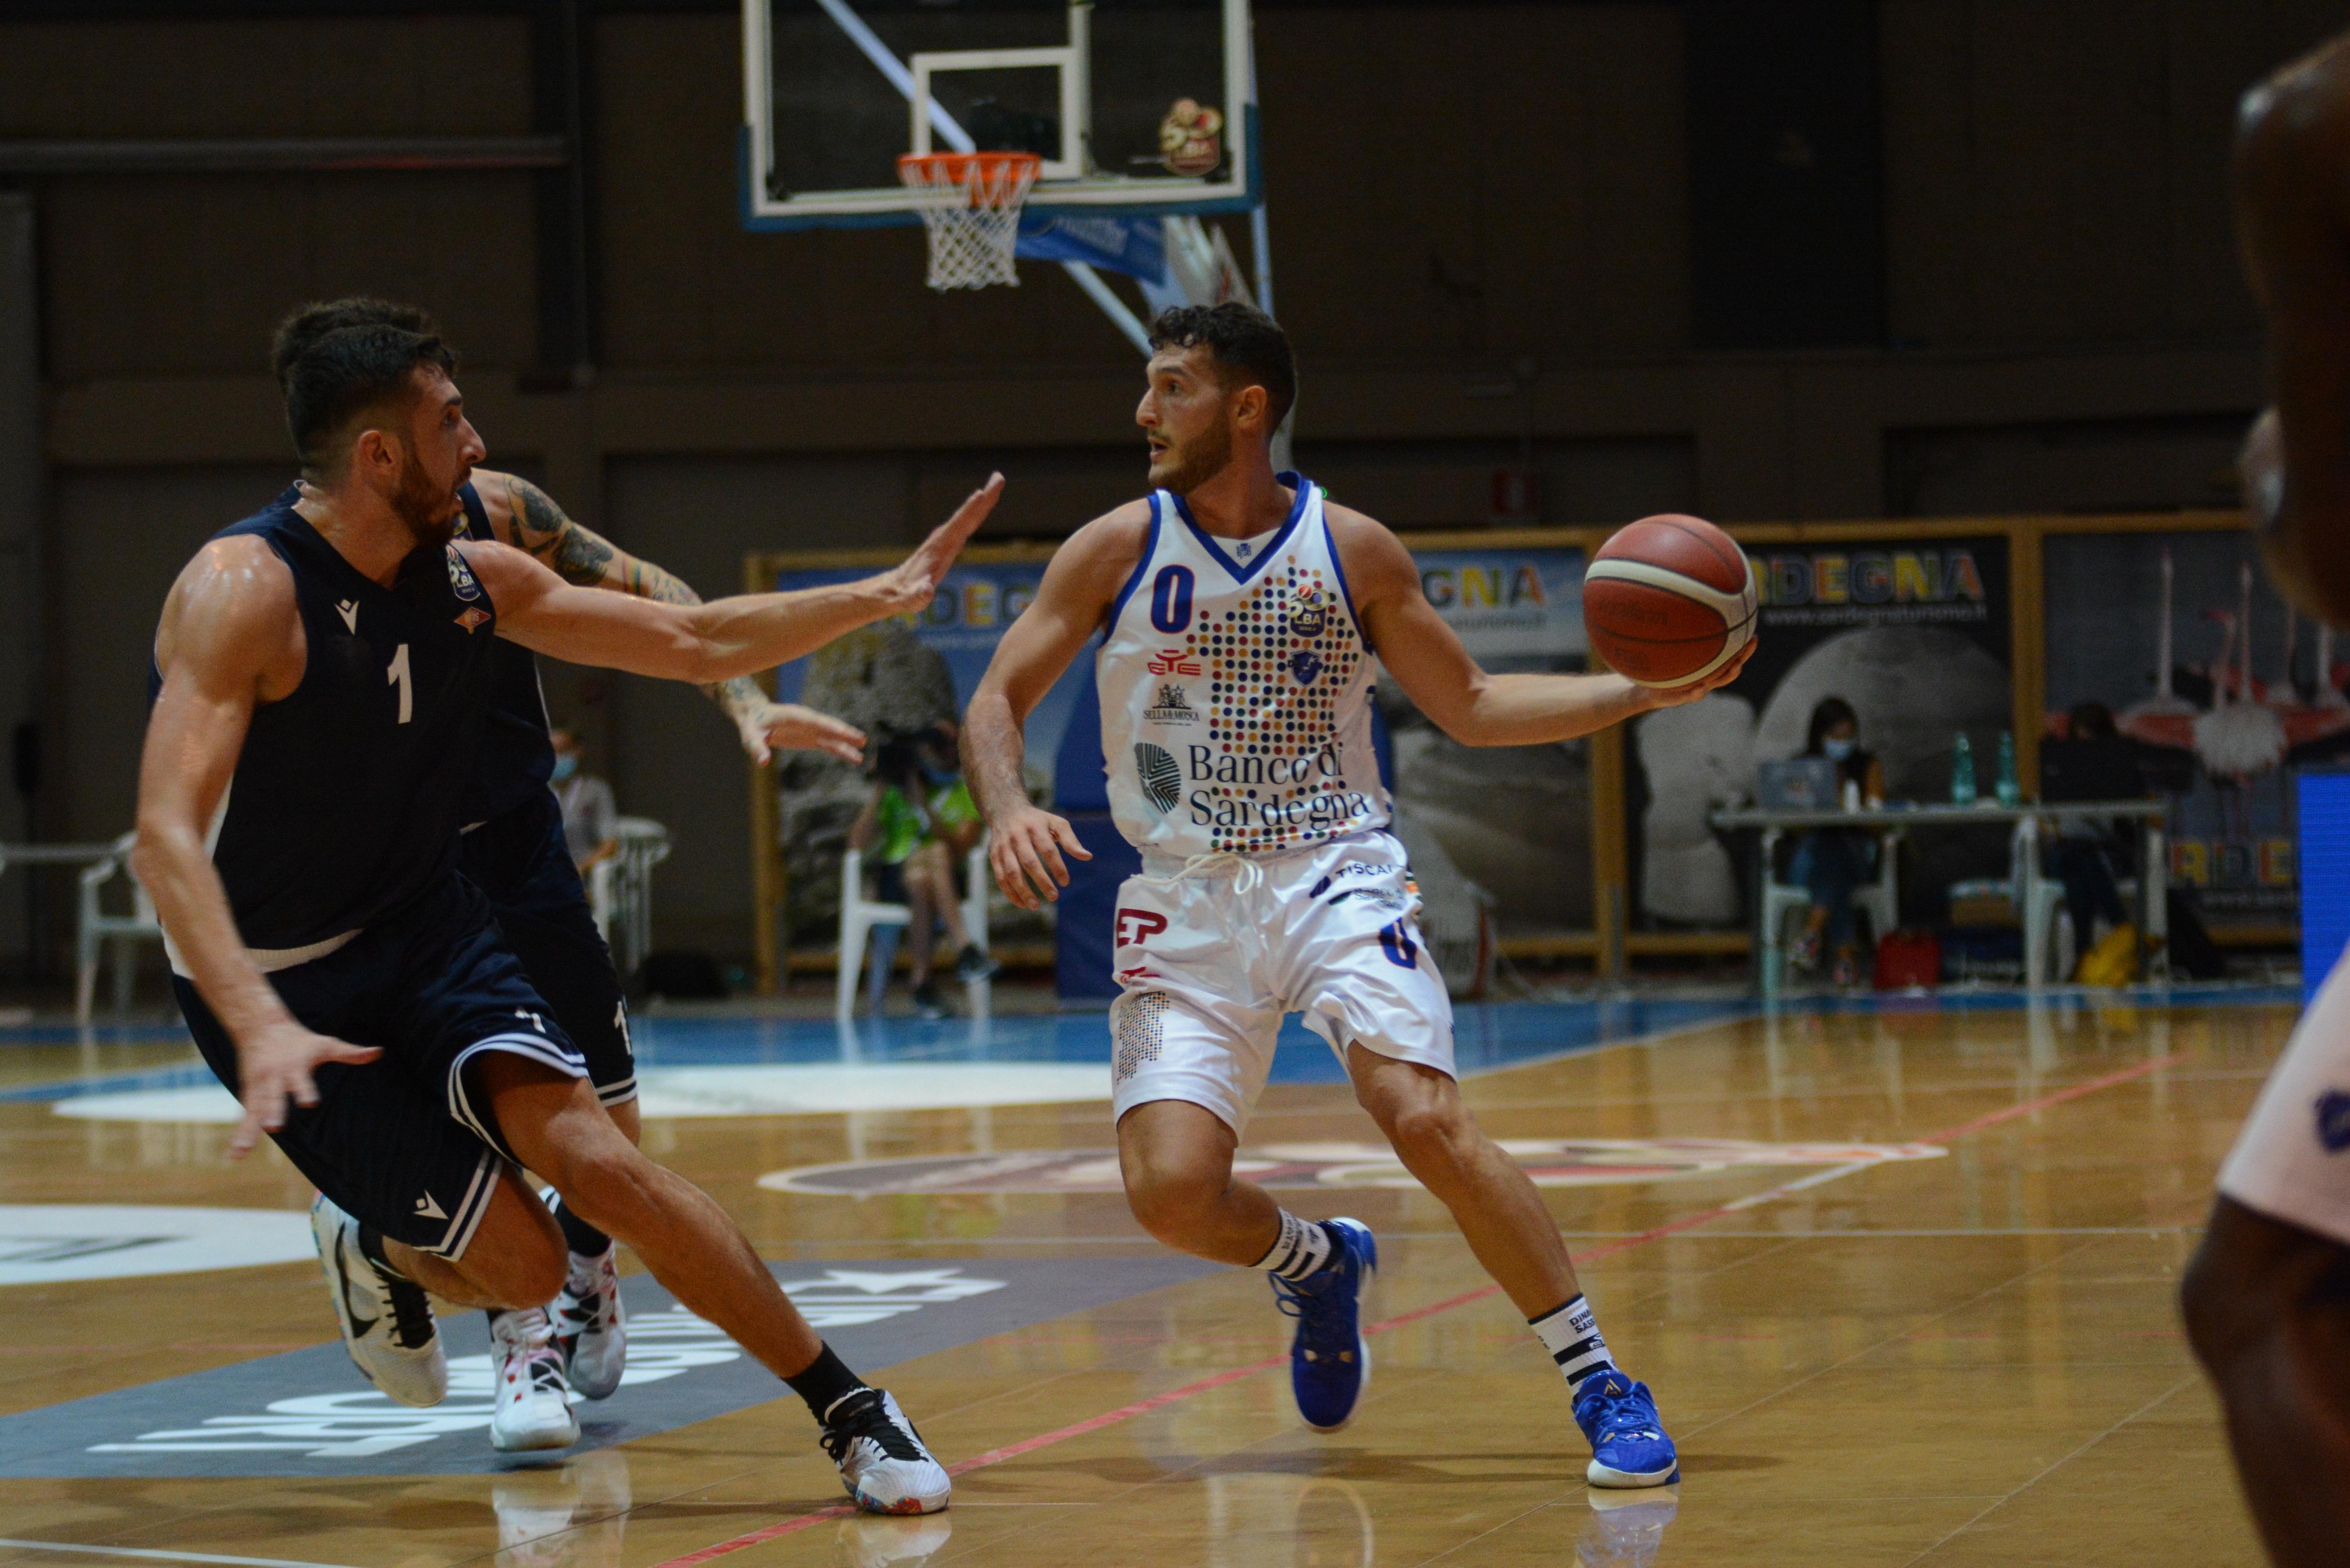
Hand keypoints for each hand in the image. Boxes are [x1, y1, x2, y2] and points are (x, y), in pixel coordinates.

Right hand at [230, 1019, 379, 1157]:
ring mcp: (258, 1085)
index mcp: (295, 1066)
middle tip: (274, 1127)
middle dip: (273, 1111)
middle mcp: (274, 1077)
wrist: (261, 1025)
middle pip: (273, 1096)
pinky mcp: (248, 1091)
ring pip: (254, 1109)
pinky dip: (240, 1133)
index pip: (301, 1080)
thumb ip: (350, 1053)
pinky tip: (236, 1155)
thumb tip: (379, 1052)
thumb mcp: (325, 1044)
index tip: (309, 1103)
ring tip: (242, 1152)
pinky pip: (244, 1114)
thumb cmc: (299, 1039)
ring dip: (248, 1130)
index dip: (305, 1090)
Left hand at [736, 701, 864, 765]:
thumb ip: (757, 748)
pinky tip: (854, 757)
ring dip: (847, 743)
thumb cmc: (752, 725)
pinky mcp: (811, 737)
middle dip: (844, 733)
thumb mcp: (750, 736)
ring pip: (832, 736)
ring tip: (862, 752)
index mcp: (794, 716)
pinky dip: (841, 750)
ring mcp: (811, 729)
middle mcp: (806, 721)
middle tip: (861, 739)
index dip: (830, 726)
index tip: (845, 732)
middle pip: (828, 726)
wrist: (755, 717)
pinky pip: (829, 744)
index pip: (815, 721)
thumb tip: (764, 762)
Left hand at [869, 473, 1004, 616]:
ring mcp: (945, 539)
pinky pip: (966, 523)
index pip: (958, 525)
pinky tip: (984, 504)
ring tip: (996, 485)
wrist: (895, 589)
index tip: (982, 493)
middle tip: (998, 478)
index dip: (971, 510)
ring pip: (968, 516)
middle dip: (984, 497)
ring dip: (983, 501)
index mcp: (939, 548)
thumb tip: (926, 591)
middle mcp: (943, 539)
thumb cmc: (906, 596)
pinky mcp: (948, 543)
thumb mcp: (912, 600)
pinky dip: (977, 512)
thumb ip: (919, 596)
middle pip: (967, 514)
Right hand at [988, 800, 1091, 908]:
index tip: (1065, 883)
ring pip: (1012, 871)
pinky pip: (1000, 876)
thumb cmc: (1037, 821)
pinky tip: (1021, 903)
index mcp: (1035, 827)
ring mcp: (1003, 846)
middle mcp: (1017, 836)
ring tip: (1035, 905)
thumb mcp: (1055, 823)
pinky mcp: (994, 855)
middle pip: (1029, 861)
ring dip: (1023, 890)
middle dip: (1042, 881)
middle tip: (1054, 897)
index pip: (1048, 849)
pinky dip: (1009, 892)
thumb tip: (1087, 857)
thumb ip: (1070, 840)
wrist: (1005, 809)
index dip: (1057, 867)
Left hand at [1639, 637, 1756, 709]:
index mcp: (1707, 667)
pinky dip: (1697, 692)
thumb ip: (1676, 638)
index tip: (1753, 633)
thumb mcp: (1668, 652)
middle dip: (1743, 655)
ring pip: (1718, 682)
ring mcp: (1696, 687)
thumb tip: (1678, 609)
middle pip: (1731, 666)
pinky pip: (1691, 696)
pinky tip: (1700, 687)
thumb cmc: (1660, 669)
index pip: (1730, 655)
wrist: (1646, 691)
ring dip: (1729, 674)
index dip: (1743, 647)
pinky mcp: (1681, 698)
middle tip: (1752, 641)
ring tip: (1736, 665)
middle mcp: (1706, 677)